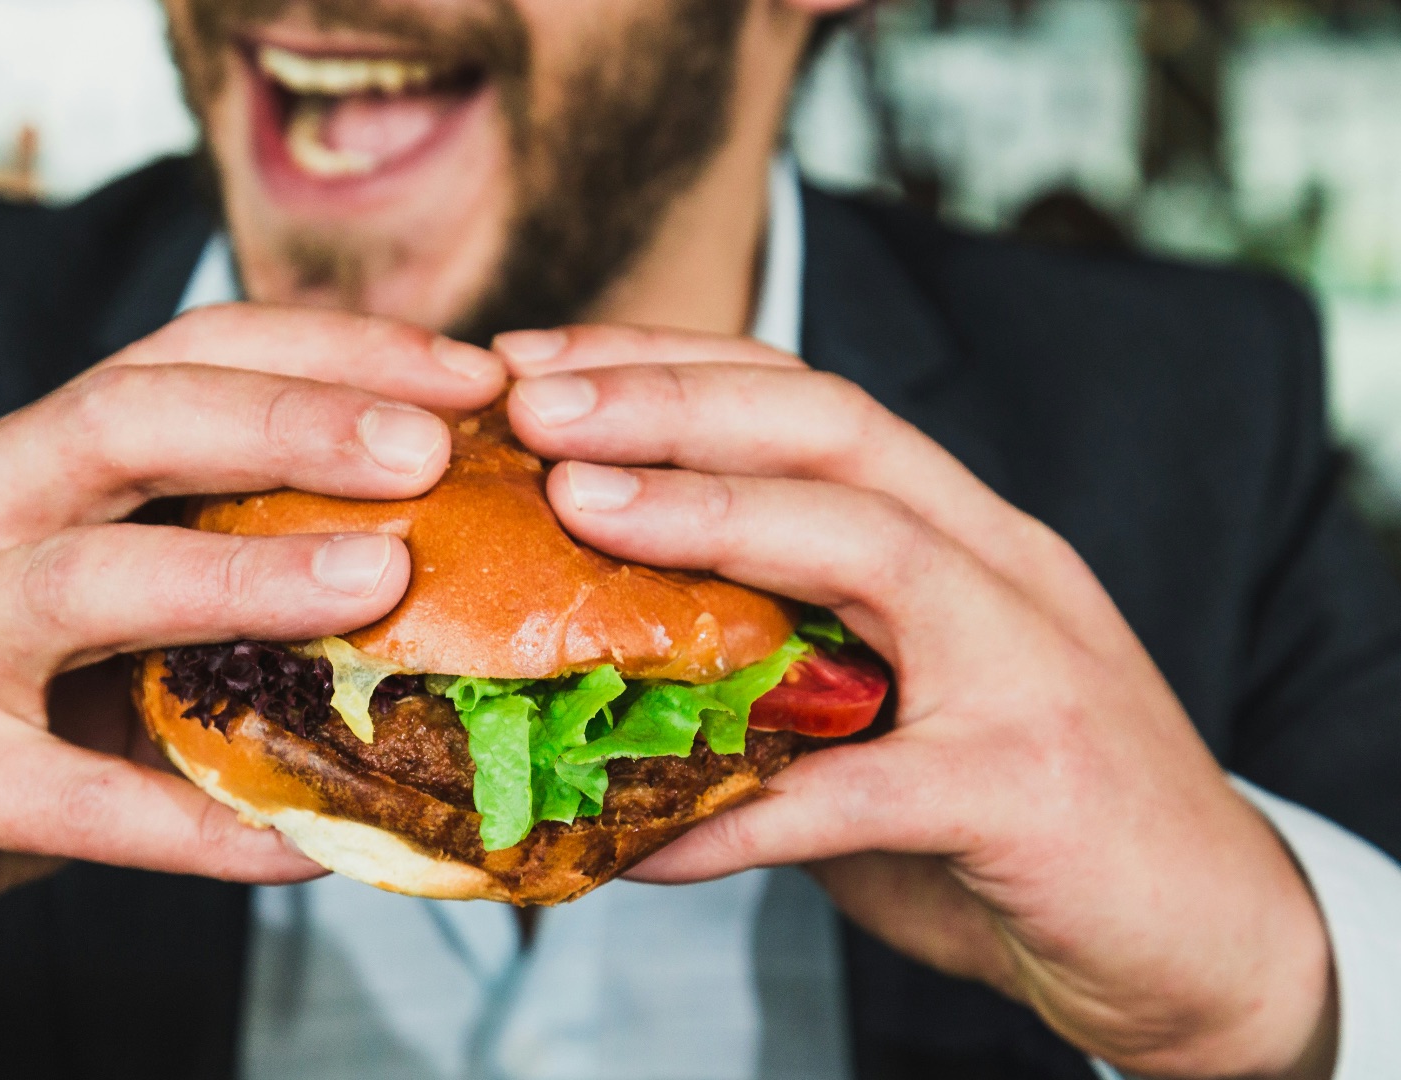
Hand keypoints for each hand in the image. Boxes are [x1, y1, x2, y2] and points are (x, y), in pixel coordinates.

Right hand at [0, 304, 507, 989]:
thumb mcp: (14, 616)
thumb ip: (148, 590)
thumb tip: (360, 599)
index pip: (167, 360)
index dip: (317, 352)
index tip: (453, 373)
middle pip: (127, 418)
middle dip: (293, 412)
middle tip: (438, 435)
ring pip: (88, 577)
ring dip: (248, 571)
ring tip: (385, 576)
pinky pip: (76, 802)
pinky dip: (198, 824)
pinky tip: (309, 844)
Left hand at [496, 325, 1335, 1079]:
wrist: (1207, 939)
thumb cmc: (1023, 816)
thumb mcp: (894, 707)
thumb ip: (780, 670)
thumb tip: (598, 659)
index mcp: (960, 533)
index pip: (808, 399)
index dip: (670, 364)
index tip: (538, 366)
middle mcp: (1000, 568)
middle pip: (833, 426)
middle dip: (673, 397)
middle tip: (531, 402)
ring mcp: (1028, 666)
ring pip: (868, 543)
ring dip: (709, 513)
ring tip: (576, 506)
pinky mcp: (1030, 790)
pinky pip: (861, 790)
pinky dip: (743, 809)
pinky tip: (640, 838)